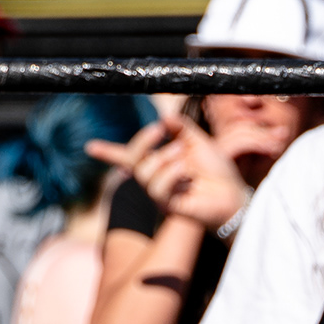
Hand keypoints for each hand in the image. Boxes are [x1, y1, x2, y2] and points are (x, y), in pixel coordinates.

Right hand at [89, 108, 253, 230]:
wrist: (233, 193)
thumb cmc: (217, 170)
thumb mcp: (198, 141)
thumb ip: (181, 128)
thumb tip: (164, 117)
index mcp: (160, 160)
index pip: (127, 156)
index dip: (108, 152)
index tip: (90, 147)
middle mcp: (155, 176)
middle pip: (133, 157)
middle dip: (143, 140)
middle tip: (160, 129)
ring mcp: (160, 193)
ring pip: (144, 172)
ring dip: (164, 157)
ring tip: (184, 155)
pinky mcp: (168, 206)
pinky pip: (158, 188)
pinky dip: (172, 174)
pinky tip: (187, 174)